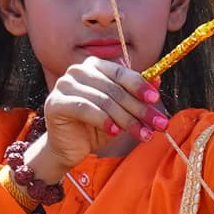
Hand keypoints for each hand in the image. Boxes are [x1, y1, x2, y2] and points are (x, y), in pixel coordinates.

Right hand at [31, 54, 156, 180]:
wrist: (69, 147)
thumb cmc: (95, 126)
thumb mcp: (121, 111)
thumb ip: (135, 95)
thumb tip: (157, 80)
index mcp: (94, 66)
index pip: (121, 72)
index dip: (140, 85)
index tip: (155, 99)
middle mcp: (78, 71)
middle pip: (114, 88)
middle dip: (139, 108)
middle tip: (158, 124)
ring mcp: (64, 85)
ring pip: (103, 100)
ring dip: (126, 119)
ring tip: (142, 134)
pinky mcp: (55, 103)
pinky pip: (84, 108)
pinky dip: (102, 120)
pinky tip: (114, 131)